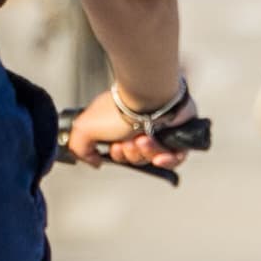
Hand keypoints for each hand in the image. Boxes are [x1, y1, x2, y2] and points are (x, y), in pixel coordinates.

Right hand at [63, 88, 195, 177]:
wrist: (148, 98)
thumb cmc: (119, 110)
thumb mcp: (84, 128)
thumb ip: (80, 147)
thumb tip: (93, 161)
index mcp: (121, 126)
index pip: (122, 154)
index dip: (119, 155)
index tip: (116, 147)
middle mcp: (141, 128)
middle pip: (138, 158)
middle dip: (132, 154)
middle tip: (129, 141)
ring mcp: (161, 133)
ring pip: (155, 159)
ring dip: (147, 153)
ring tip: (144, 138)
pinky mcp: (180, 136)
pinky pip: (176, 158)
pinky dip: (167, 160)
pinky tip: (160, 155)